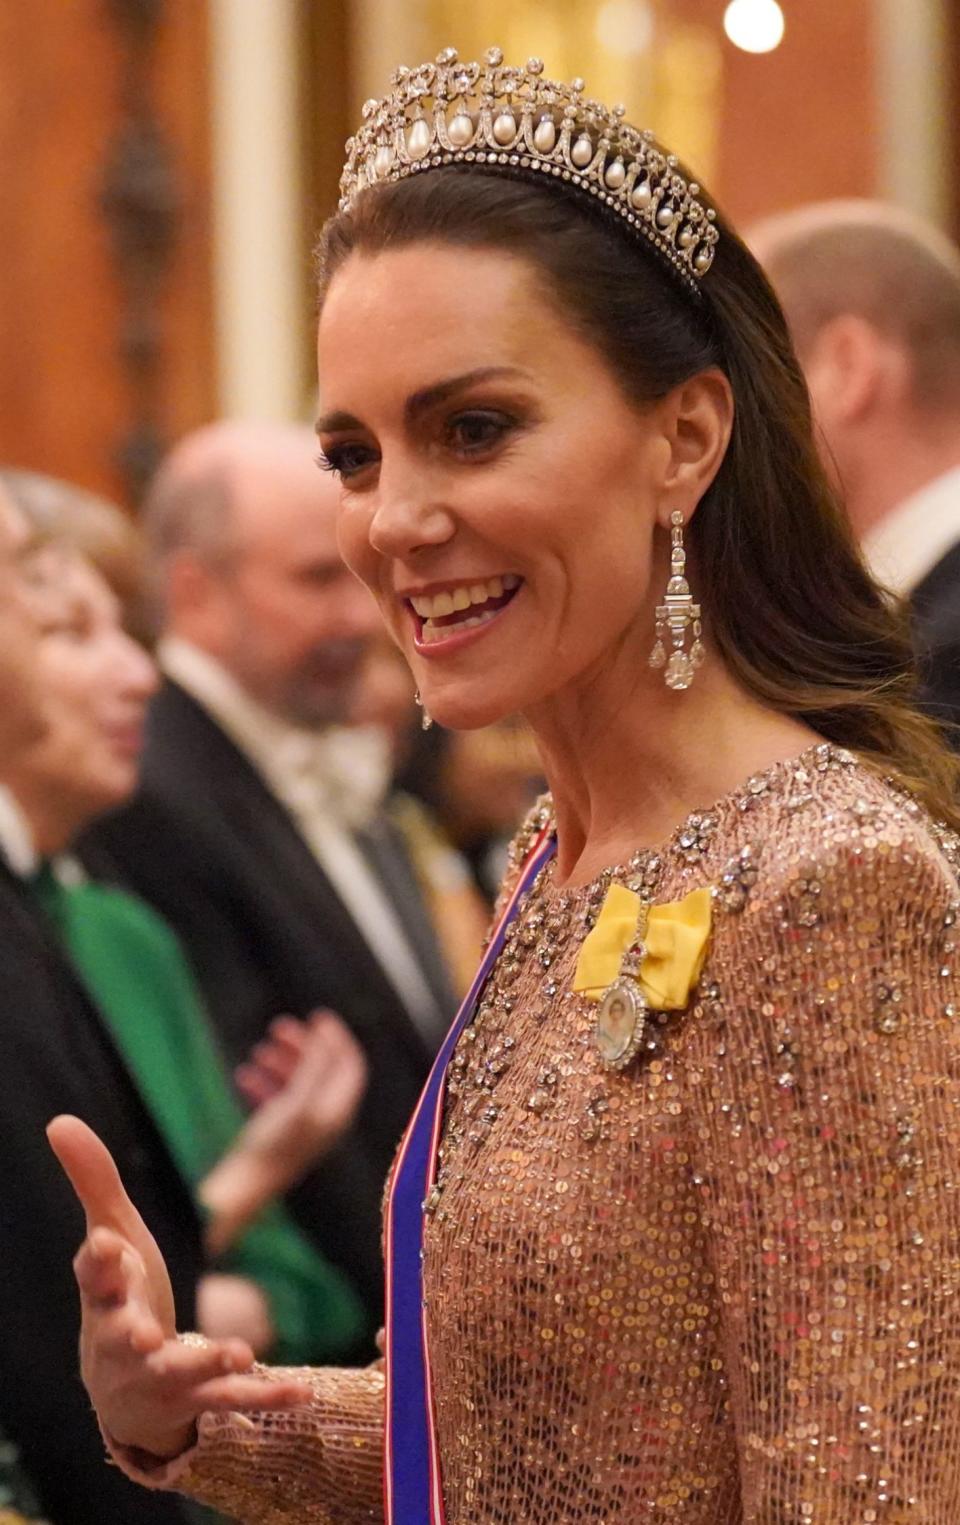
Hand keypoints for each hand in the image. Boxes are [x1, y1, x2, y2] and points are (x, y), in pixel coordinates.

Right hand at [47, 1115, 309, 1462]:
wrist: (126, 1391)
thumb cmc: (122, 1297)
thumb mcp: (112, 1239)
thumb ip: (95, 1183)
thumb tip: (59, 1120)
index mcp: (104, 1296)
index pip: (95, 1278)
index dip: (100, 1261)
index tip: (105, 1245)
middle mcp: (124, 1341)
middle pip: (124, 1337)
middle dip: (133, 1335)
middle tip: (145, 1334)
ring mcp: (160, 1375)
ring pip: (180, 1373)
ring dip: (206, 1363)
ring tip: (238, 1352)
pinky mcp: (198, 1399)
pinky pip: (232, 1400)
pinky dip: (265, 1397)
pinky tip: (300, 1392)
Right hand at [200, 1012, 367, 1256]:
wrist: (239, 1194)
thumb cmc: (271, 1147)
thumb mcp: (297, 1102)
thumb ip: (315, 1068)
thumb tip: (325, 1036)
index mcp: (337, 1113)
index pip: (350, 1067)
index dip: (337, 1039)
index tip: (316, 1016)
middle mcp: (324, 1121)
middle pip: (324, 1071)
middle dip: (303, 1046)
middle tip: (279, 1027)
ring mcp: (301, 1129)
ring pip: (298, 1084)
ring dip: (281, 1063)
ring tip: (259, 1050)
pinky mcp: (278, 1137)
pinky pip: (275, 1102)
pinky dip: (263, 1084)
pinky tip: (243, 1075)